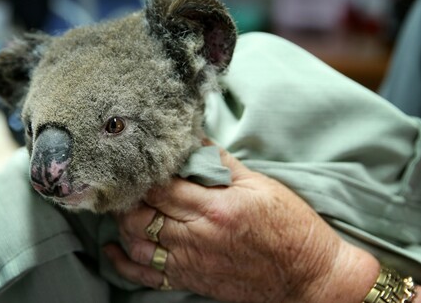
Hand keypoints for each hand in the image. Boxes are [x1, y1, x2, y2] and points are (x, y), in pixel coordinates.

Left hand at [105, 148, 379, 302]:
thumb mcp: (260, 186)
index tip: (135, 161)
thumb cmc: (290, 228)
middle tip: (124, 182)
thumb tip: (195, 141)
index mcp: (214, 208)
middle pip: (141, 214)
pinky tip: (113, 249)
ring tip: (121, 206)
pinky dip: (124, 264)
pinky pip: (146, 277)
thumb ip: (222, 163)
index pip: (161, 187)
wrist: (307, 276)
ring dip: (122, 224)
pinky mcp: (189, 280)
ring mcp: (190, 262)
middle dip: (126, 196)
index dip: (143, 173)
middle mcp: (196, 236)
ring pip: (137, 243)